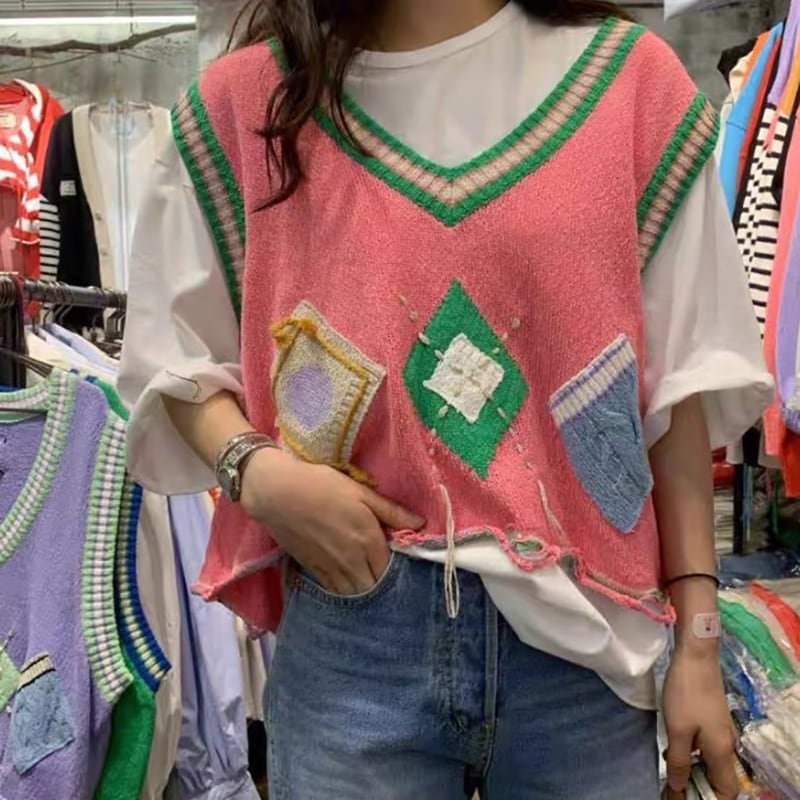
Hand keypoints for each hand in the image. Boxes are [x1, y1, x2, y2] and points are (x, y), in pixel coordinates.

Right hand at [240, 448, 424, 594]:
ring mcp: (331, 569)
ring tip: (366, 578)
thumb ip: (391, 511)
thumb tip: (421, 523)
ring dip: (363, 590)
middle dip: (381, 583)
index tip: (396, 559)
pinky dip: (344, 590)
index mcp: (368, 541)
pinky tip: (346, 580)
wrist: (278, 493)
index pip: (390, 570)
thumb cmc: (323, 485)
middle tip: (383, 570)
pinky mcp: (313, 570)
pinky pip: (334, 591)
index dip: (396, 567)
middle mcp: (352, 561)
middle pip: (374, 587)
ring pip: (354, 594)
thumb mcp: (361, 492)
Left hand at [662, 648, 737, 799]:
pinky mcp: (712, 717)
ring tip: (668, 767)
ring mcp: (720, 729)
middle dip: (698, 784)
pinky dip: (691, 751)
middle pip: (718, 776)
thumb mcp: (677, 730)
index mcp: (722, 751)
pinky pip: (705, 744)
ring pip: (710, 759)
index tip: (684, 795)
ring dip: (692, 767)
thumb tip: (678, 786)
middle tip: (671, 784)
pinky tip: (672, 746)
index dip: (709, 798)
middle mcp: (726, 743)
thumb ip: (678, 761)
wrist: (696, 656)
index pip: (726, 790)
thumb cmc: (686, 693)